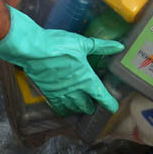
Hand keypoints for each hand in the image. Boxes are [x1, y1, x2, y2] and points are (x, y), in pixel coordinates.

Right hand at [0, 7, 123, 114]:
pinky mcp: (49, 93)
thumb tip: (119, 46)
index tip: (114, 108)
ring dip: (79, 108)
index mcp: (86, 79)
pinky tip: (65, 108)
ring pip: (73, 108)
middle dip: (92, 106)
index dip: (110, 104)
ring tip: (82, 106)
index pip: (102, 97)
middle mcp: (75, 90)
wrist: (33, 50)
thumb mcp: (83, 43)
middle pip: (87, 106)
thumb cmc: (59, 45)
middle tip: (95, 103)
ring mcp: (61, 93)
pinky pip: (58, 107)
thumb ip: (102, 47)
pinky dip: (64, 110)